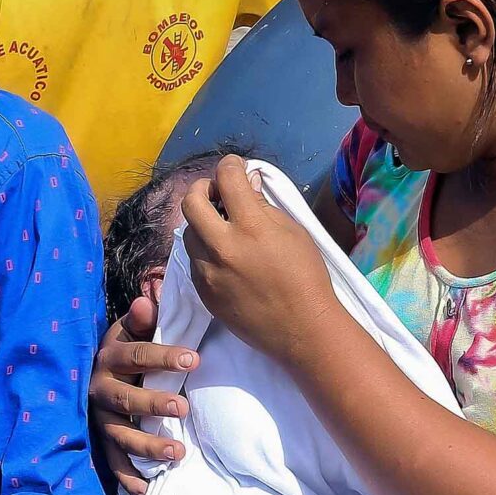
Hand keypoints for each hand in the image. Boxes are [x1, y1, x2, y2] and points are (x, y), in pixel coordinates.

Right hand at [87, 294, 194, 494]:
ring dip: (146, 444)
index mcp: (110, 355)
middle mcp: (100, 387)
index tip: (194, 360)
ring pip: (120, 434)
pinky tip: (145, 490)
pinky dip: (128, 477)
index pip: (137, 355)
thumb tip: (146, 303)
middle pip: (125, 398)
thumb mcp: (135, 329)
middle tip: (183, 407)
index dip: (164, 357)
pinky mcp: (102, 438)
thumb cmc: (131, 345)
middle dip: (153, 404)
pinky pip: (113, 461)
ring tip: (177, 453)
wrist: (104, 367)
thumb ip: (143, 319)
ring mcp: (100, 416)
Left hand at [178, 157, 339, 363]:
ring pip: (189, 233)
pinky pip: (194, 261)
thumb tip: (246, 182)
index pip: (227, 179)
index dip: (230, 165)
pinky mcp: (203, 292)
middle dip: (203, 188)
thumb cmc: (306, 277)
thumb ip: (263, 205)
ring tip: (222, 228)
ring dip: (202, 223)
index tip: (234, 167)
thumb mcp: (293, 232)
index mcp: (250, 226)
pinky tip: (224, 258)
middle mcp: (222, 246)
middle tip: (218, 194)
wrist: (301, 329)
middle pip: (190, 201)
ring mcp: (208, 271)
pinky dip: (205, 251)